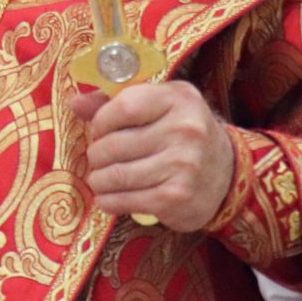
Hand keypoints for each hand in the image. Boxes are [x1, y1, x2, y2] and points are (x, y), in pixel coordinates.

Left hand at [73, 81, 236, 232]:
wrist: (227, 174)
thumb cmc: (182, 135)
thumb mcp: (158, 107)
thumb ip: (115, 102)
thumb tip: (75, 103)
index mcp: (179, 99)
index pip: (122, 106)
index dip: (101, 122)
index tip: (100, 130)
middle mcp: (185, 130)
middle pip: (113, 144)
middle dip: (97, 155)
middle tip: (100, 159)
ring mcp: (183, 165)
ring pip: (115, 175)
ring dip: (99, 180)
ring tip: (102, 179)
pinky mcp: (176, 197)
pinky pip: (124, 201)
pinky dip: (108, 201)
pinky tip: (109, 197)